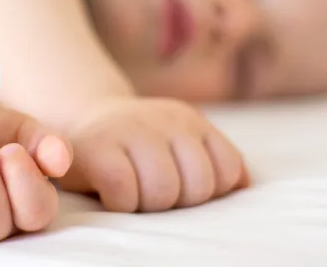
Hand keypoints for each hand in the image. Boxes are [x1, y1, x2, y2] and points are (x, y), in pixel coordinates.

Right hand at [56, 97, 249, 212]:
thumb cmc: (136, 148)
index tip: (179, 187)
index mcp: (189, 121)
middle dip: (177, 202)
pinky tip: (111, 194)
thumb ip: (211, 158)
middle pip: (198, 185)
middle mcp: (165, 120)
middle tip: (152, 194)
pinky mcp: (98, 148)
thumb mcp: (179, 142)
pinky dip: (120, 204)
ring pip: (163, 191)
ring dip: (147, 205)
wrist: (81, 124)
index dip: (207, 191)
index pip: (227, 168)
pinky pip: (124, 192)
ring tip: (133, 195)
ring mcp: (130, 130)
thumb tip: (244, 185)